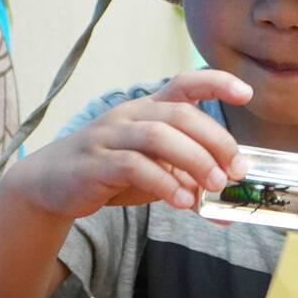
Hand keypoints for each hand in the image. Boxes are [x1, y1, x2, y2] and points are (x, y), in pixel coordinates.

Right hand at [7, 69, 252, 219]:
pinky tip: (183, 201)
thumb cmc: (112, 172)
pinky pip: (134, 166)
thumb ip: (190, 185)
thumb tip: (227, 214)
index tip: (246, 94)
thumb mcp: (157, 173)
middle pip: (180, 114)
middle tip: (235, 170)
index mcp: (150, 109)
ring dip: (193, 160)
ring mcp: (111, 136)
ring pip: (158, 136)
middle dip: (215, 140)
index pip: (184, 83)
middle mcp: (131, 115)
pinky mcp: (96, 162)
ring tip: (214, 186)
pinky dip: (164, 182)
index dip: (216, 83)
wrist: (52, 184)